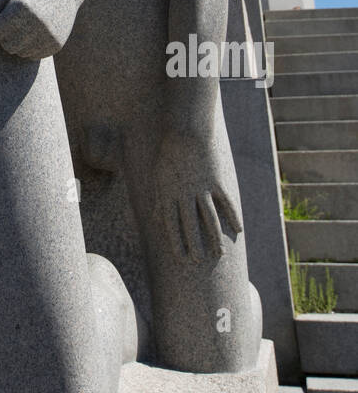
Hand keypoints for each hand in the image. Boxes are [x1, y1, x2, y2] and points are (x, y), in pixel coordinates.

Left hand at [0, 0, 74, 59]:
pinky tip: (34, 31)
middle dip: (3, 39)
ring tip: (22, 26)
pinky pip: (34, 56)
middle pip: (7, 46)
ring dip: (17, 43)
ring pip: (20, 53)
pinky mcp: (57, 44)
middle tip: (8, 25)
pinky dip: (30, 47)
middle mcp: (36, 23)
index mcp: (20, 8)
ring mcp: (49, 34)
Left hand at [155, 129, 241, 262]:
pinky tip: (238, 230)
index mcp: (168, 194)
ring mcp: (202, 188)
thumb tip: (154, 217)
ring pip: (209, 219)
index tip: (181, 258)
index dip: (177, 242)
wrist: (186, 131)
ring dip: (214, 238)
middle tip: (199, 261)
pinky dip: (232, 217)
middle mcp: (185, 195)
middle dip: (195, 245)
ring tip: (219, 254)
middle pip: (190, 225)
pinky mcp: (216, 181)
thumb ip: (158, 198)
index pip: (172, 224)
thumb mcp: (158, 176)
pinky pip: (226, 203)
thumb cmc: (169, 154)